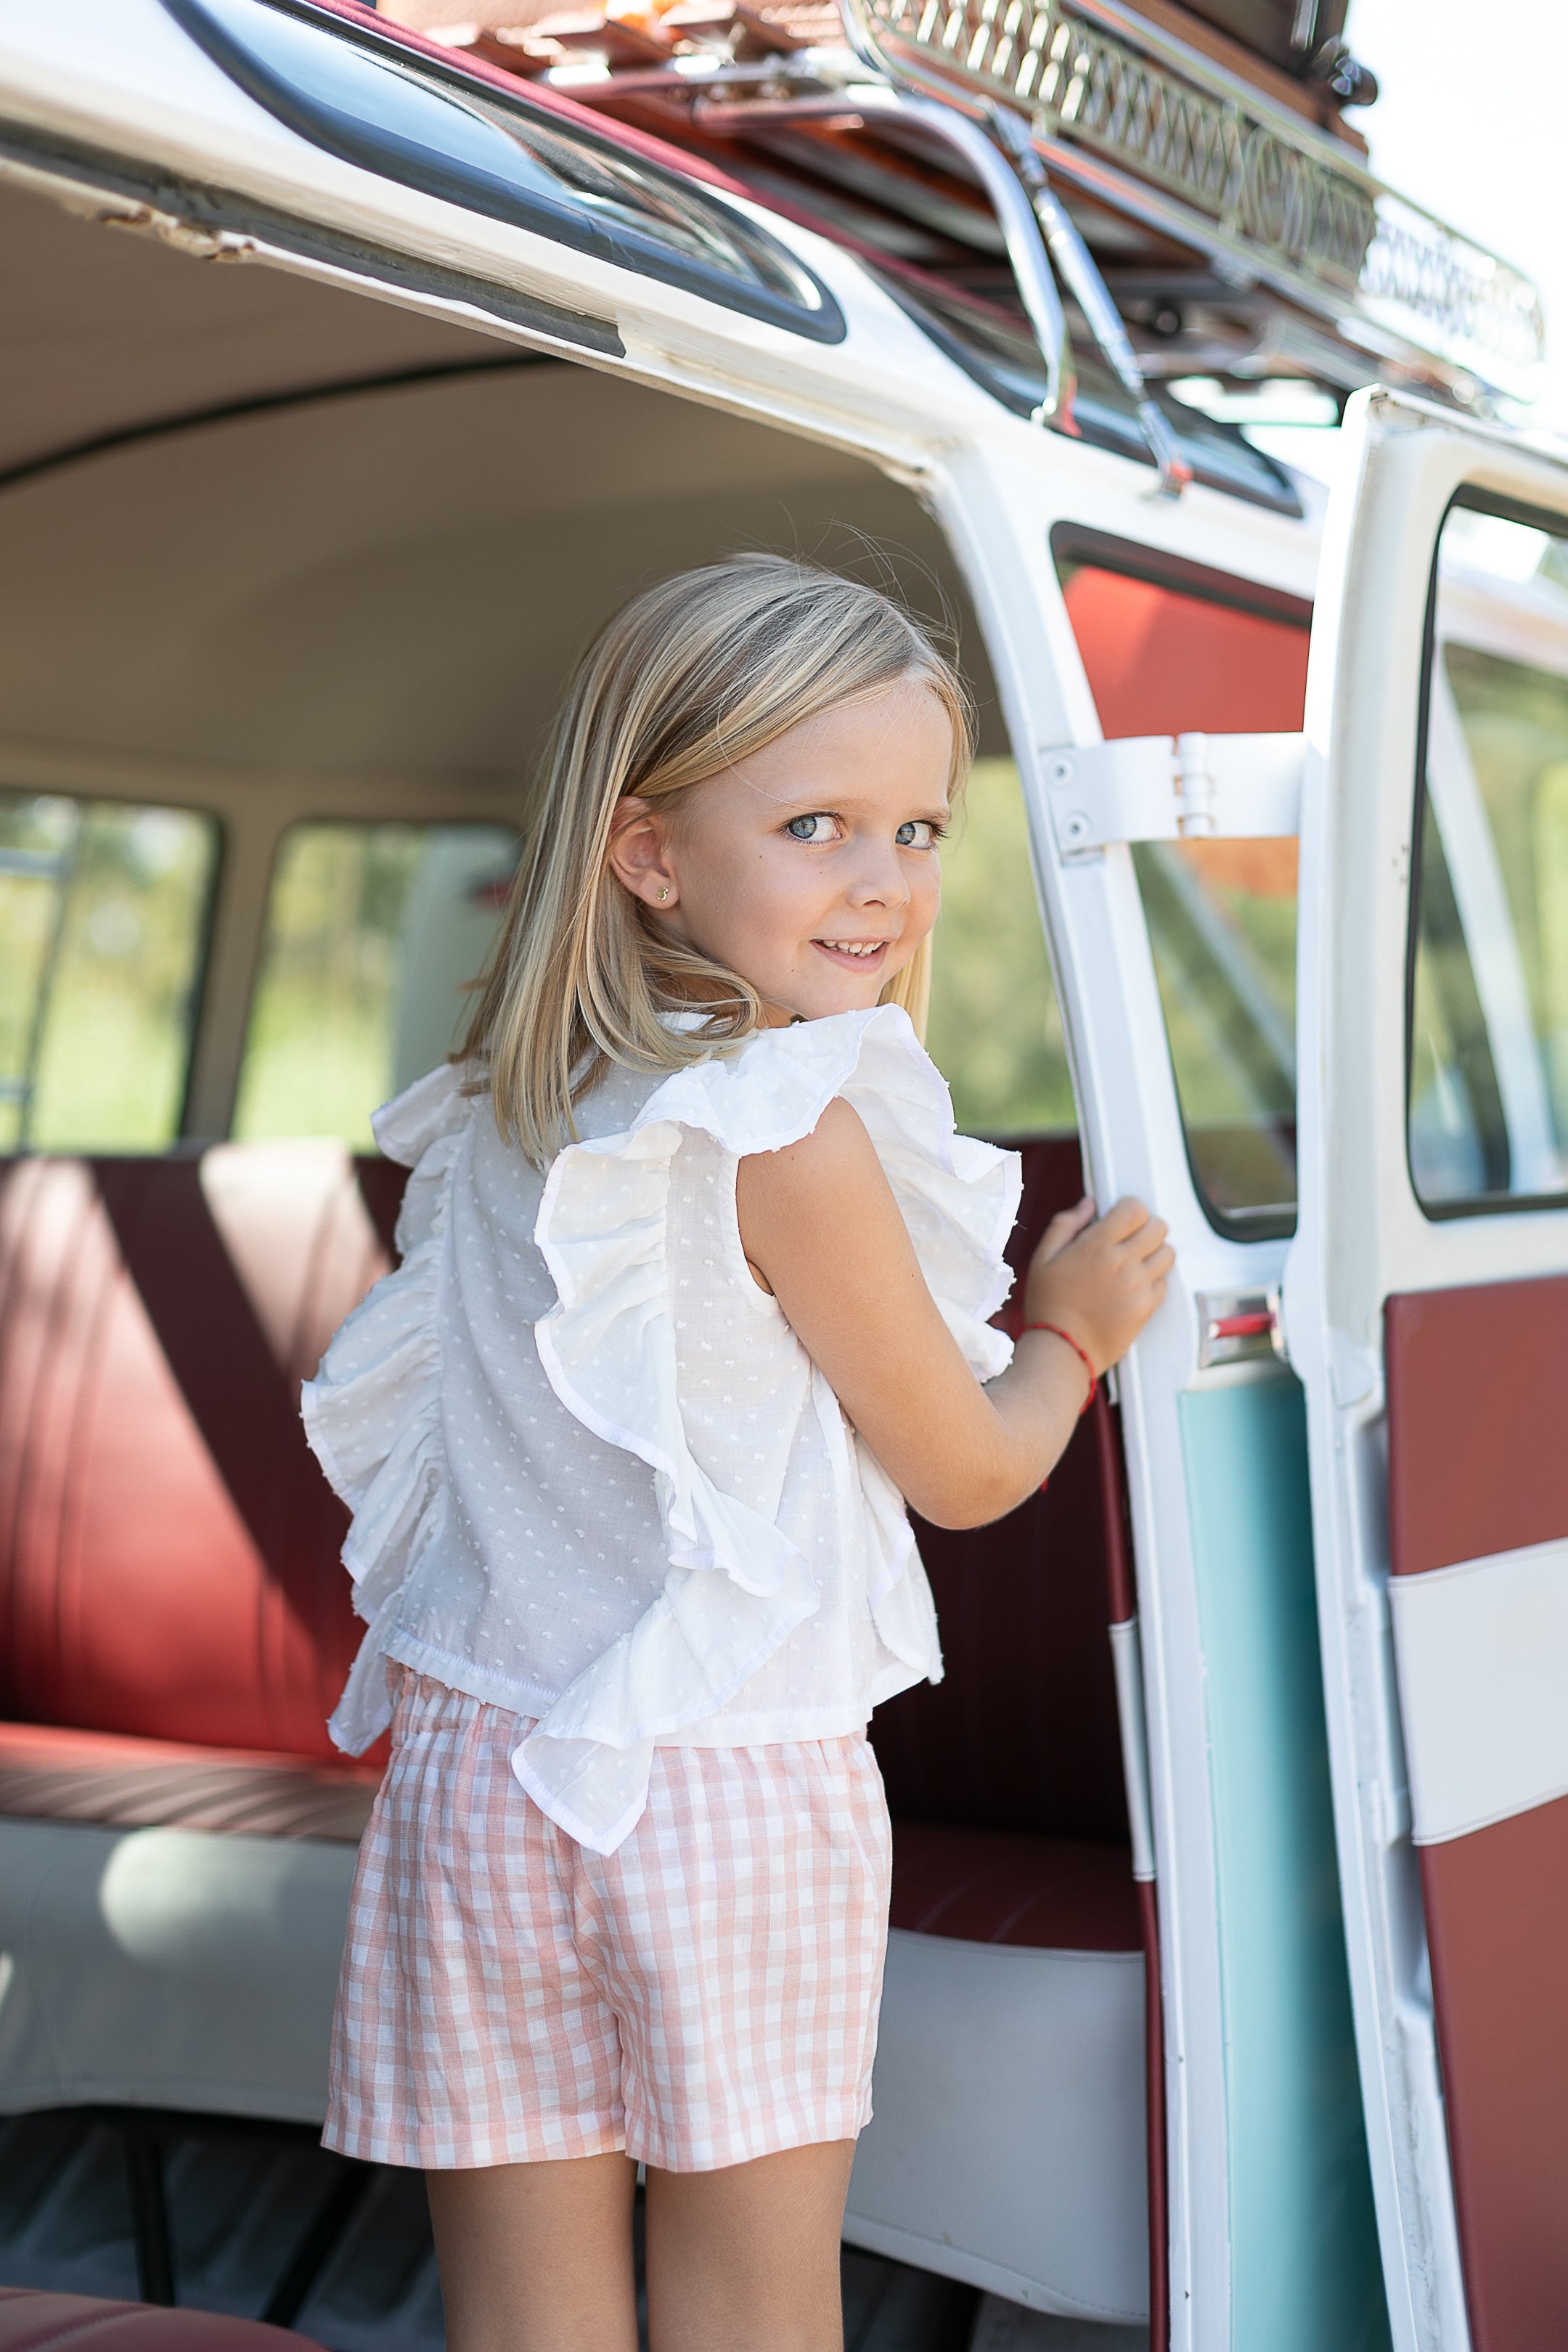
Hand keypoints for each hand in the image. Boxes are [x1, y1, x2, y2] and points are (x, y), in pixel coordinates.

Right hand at [1021, 1195, 1172, 1374]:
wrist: (1062, 1349)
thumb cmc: (1049, 1305)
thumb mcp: (1043, 1258)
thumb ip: (1065, 1225)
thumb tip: (1089, 1205)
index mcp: (1096, 1245)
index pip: (1135, 1209)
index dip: (1130, 1208)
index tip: (1122, 1217)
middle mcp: (1122, 1262)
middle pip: (1159, 1227)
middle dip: (1147, 1227)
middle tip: (1132, 1238)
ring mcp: (1138, 1286)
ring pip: (1168, 1253)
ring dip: (1155, 1252)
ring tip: (1136, 1261)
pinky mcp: (1147, 1307)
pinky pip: (1164, 1282)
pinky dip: (1153, 1280)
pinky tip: (1133, 1286)